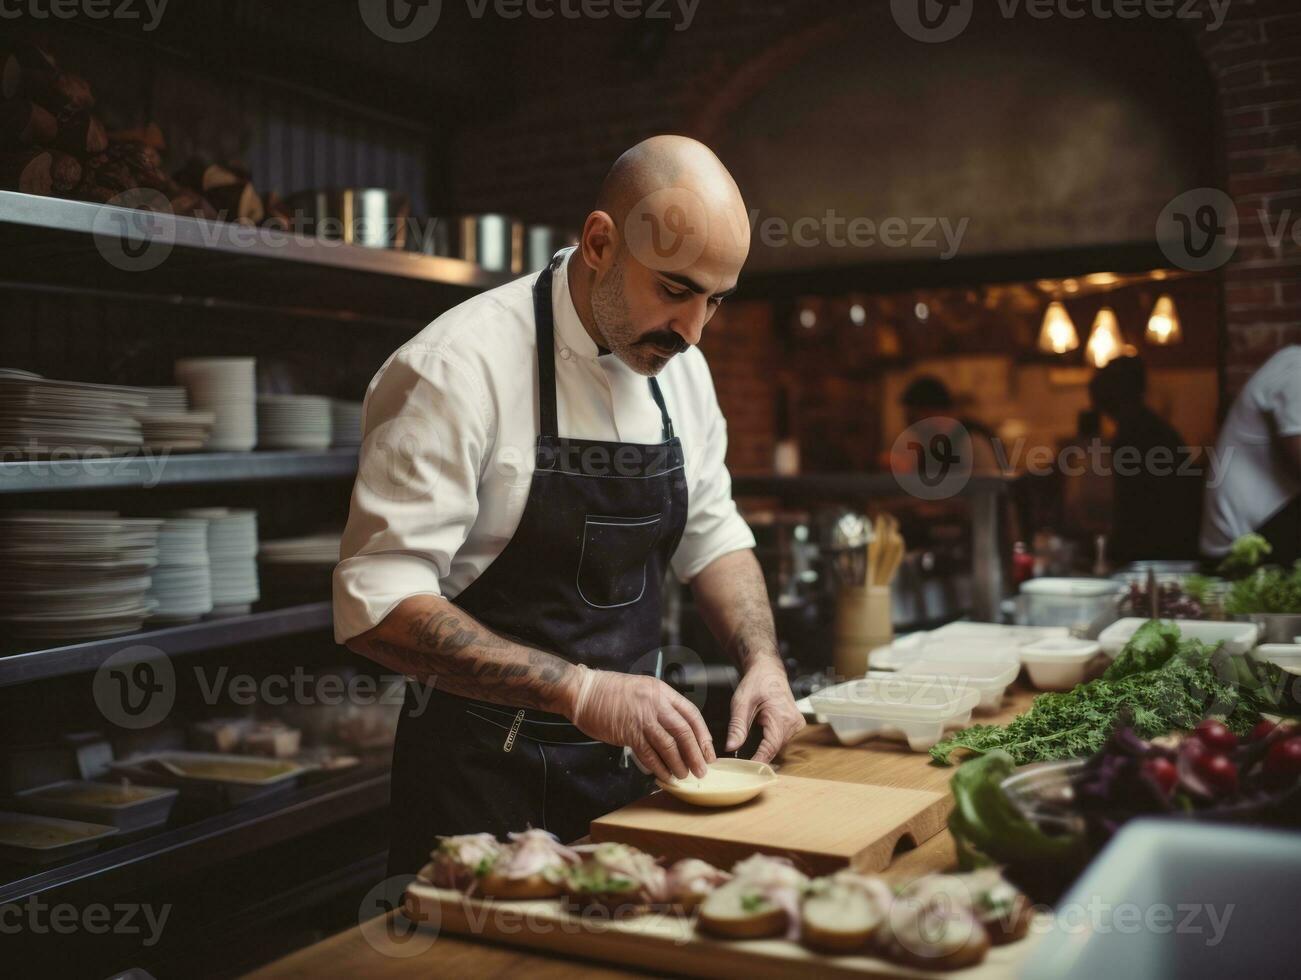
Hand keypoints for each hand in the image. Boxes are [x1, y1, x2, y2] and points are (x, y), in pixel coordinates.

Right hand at [568, 666, 714, 782]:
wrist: (584, 691)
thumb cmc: (609, 691)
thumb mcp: (642, 689)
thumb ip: (660, 706)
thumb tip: (676, 729)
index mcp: (661, 691)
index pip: (691, 714)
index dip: (703, 735)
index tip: (708, 750)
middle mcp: (655, 703)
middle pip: (684, 732)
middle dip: (696, 754)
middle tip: (702, 769)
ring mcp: (642, 718)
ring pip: (669, 745)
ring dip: (679, 764)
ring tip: (684, 775)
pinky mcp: (628, 733)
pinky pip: (649, 754)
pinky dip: (659, 767)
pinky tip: (664, 775)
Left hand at [725, 661, 804, 762]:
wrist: (768, 670)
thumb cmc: (756, 682)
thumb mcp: (741, 702)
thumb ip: (737, 726)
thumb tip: (731, 747)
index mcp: (782, 716)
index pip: (770, 748)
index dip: (758, 761)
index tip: (745, 770)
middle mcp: (793, 722)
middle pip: (774, 748)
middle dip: (758, 755)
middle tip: (740, 763)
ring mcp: (796, 724)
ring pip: (778, 746)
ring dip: (764, 748)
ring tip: (748, 748)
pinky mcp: (795, 725)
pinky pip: (781, 740)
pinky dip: (769, 742)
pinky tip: (758, 739)